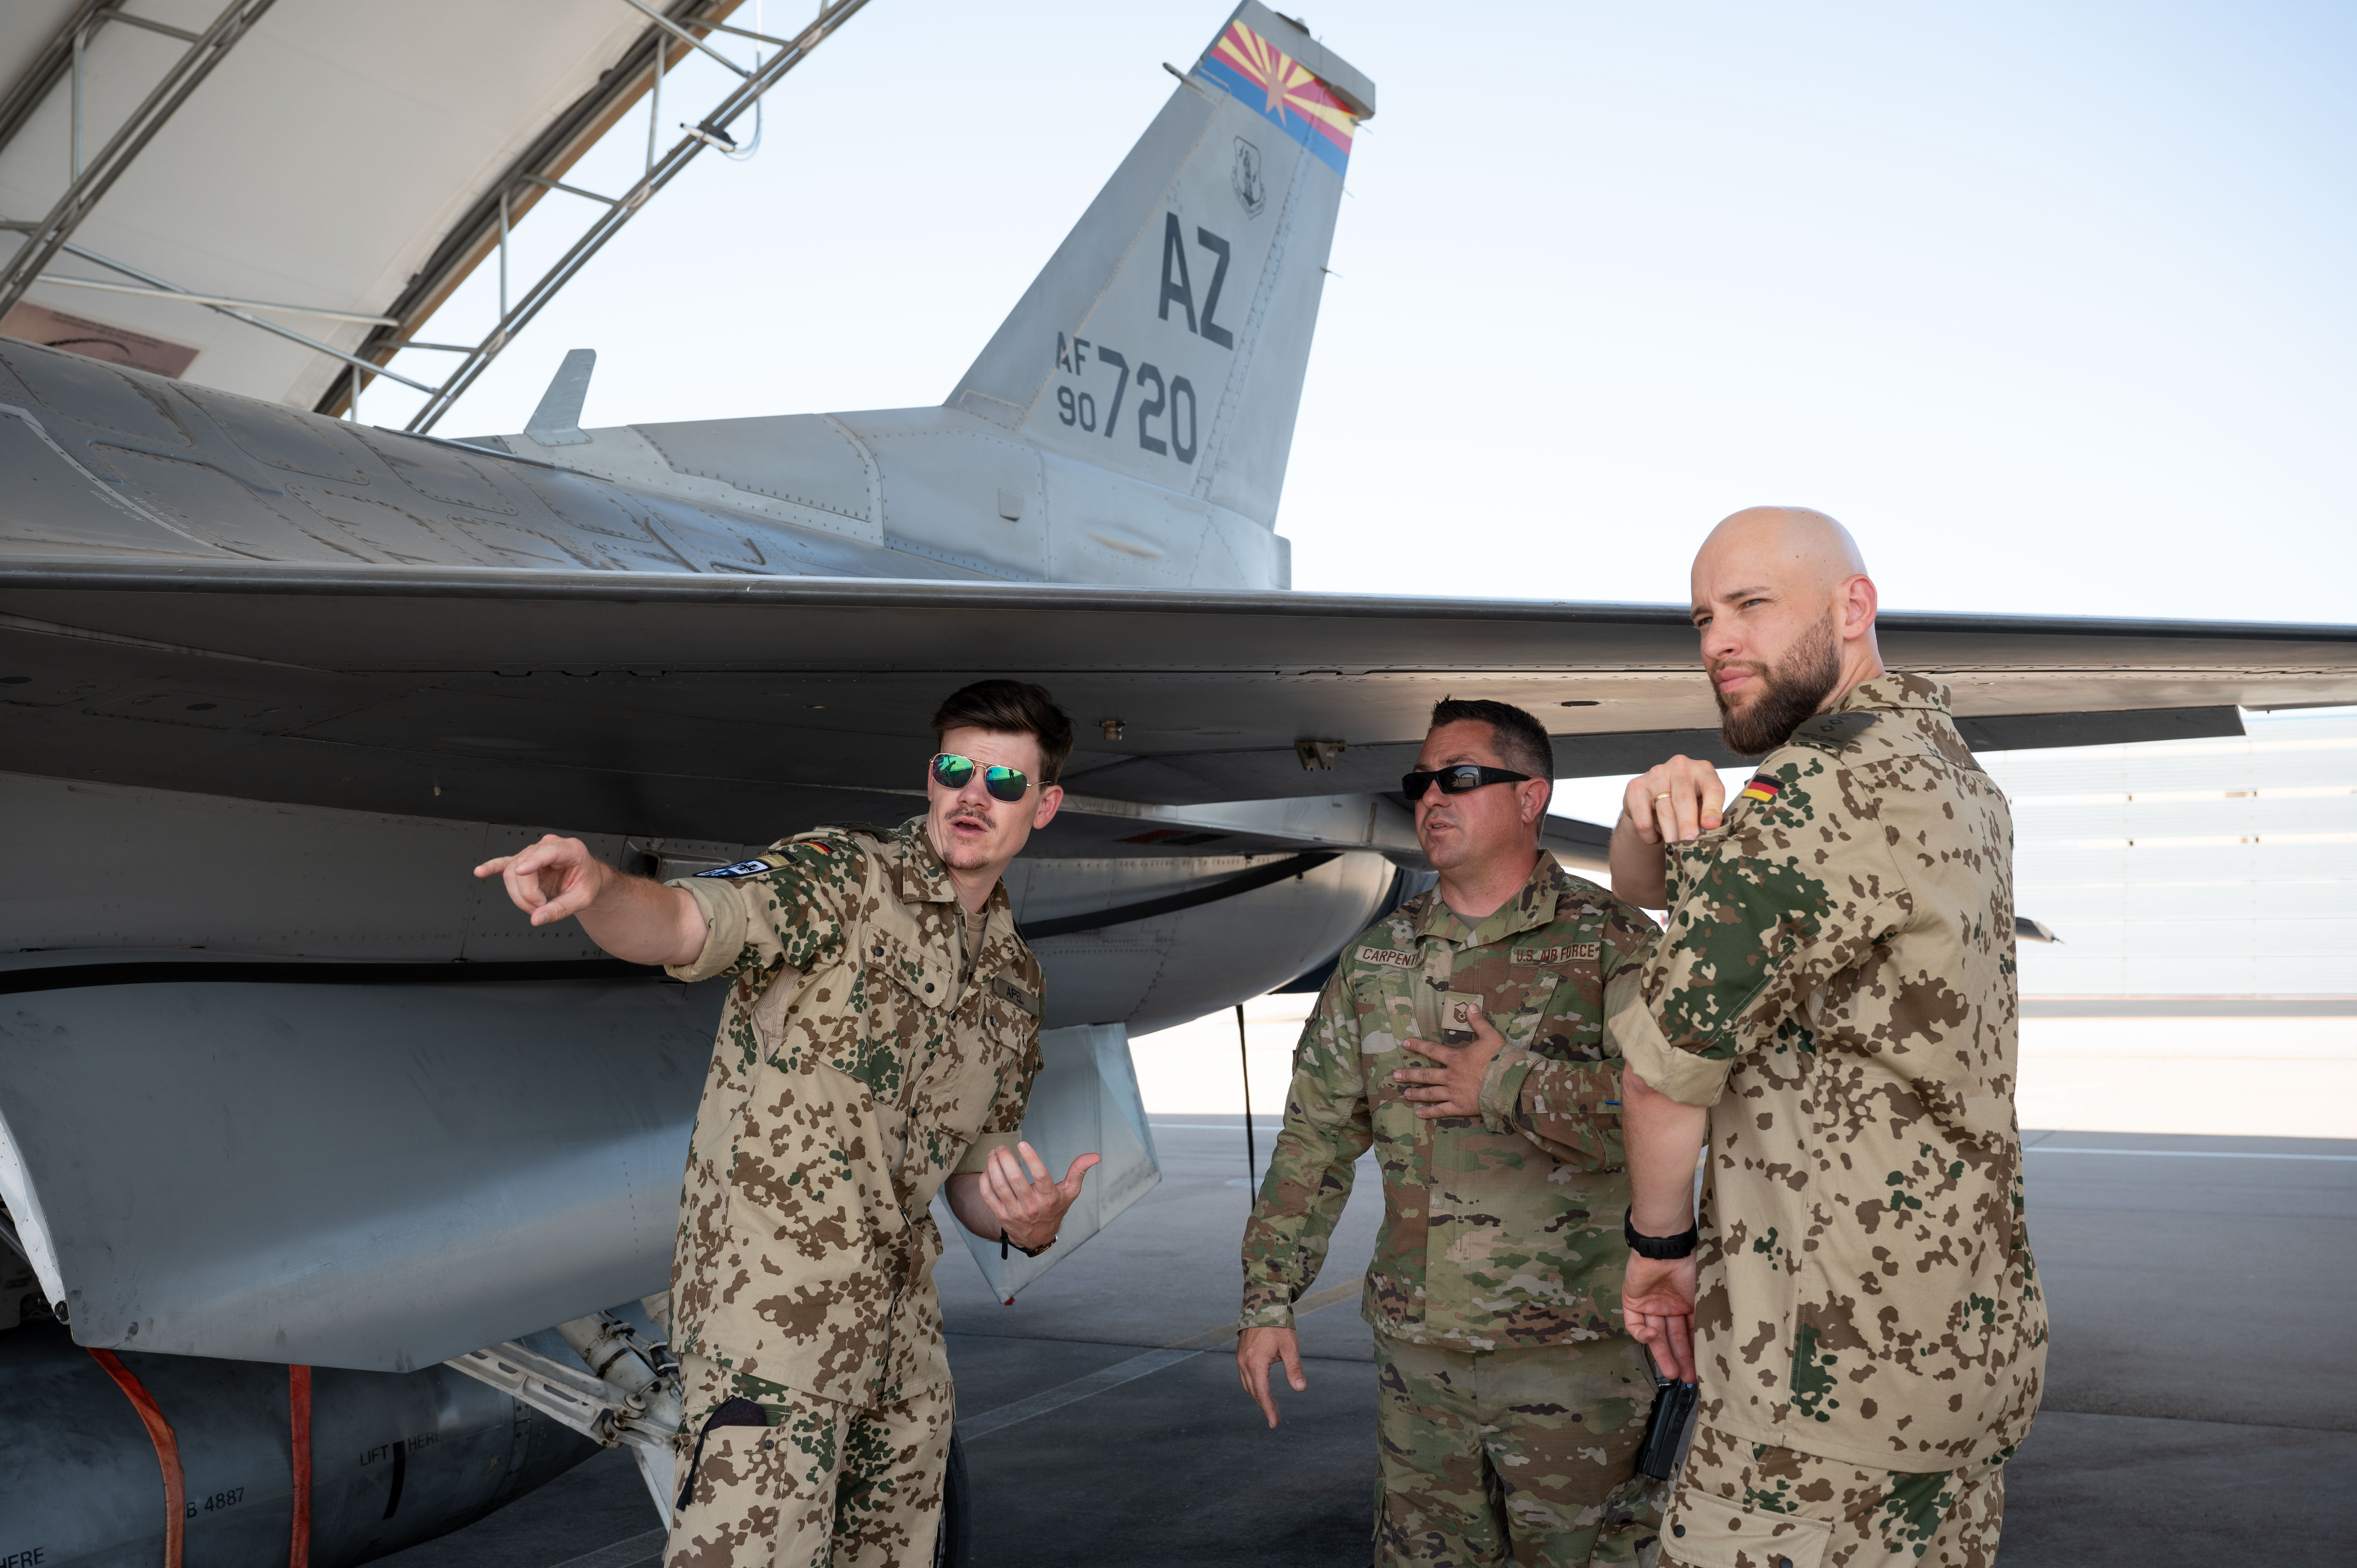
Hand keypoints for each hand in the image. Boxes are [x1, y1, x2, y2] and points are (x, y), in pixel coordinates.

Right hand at [474, 834, 612, 926]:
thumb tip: (537, 919)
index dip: (533, 861)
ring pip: (512, 872)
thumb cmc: (586, 882)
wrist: (587, 877)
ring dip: (519, 895)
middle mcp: (549, 846)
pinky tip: (481, 872)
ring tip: (534, 906)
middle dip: (527, 895)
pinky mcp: (523, 861)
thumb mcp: (581, 899)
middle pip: (523, 868)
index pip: (547, 852)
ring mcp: (534, 852)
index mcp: (569, 849)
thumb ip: (560, 909)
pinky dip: (492, 868)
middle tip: (539, 909)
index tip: (522, 870)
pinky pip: (504, 863)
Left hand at [975, 1141, 1099, 1250]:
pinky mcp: (1001, 1215)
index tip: (1023, 1143)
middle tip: (1002, 1146)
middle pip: (1015, 1180)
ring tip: (993, 1153)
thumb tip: (1095, 1156)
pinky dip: (985, 1181)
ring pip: (1000, 1186)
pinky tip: (987, 1169)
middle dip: (1006, 1159)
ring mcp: (1015, 1212)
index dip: (1032, 1159)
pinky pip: (988, 1196)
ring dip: (993, 1166)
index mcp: (1049, 1198)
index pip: (1041, 1176)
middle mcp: (1032, 1206)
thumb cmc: (1055, 1208)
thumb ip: (1079, 1171)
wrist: (1037, 1237)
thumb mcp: (1070, 1192)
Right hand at [1236, 1326, 1305, 1427]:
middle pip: (1253, 1391)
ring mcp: (1241, 1358)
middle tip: (1276, 1417)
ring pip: (1247, 1385)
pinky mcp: (1241, 1354)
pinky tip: (1263, 1387)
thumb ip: (1294, 1369)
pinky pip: (1245, 1376)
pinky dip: (1254, 1386)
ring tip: (1273, 1405)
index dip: (1268, 1409)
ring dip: (1259, 1397)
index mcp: (1256, 1362)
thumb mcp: (1290, 1347)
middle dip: (1264, 1406)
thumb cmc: (1279, 1325)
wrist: (1263, 1303)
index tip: (1274, 1423)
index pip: (1262, 1393)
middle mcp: (1245, 1362)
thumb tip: (1300, 1389)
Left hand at [1392, 1005, 1504, 1119]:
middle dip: (1409, 1074)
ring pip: (1430, 1093)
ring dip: (1416, 1093)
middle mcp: (1450, 1076)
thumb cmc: (1501, 1059)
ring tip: (1405, 1093)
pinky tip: (1419, 1114)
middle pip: (1426, 1075)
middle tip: (1395, 1076)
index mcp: (1456, 1058)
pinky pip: (1441, 1110)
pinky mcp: (1460, 1107)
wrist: (1509, 1084)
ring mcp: (1454, 1092)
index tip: (1405, 1043)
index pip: (1432, 1050)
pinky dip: (1429, 1112)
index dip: (1417, 1046)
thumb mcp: (1491, 1036)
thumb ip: (1479, 1022)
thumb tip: (1471, 1006)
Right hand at [1620, 756, 1726, 845]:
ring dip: (1670, 832)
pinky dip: (1649, 833)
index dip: (1713, 808)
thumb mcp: (1702, 805)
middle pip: (1684, 798)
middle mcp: (1680, 767)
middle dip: (1687, 824)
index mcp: (1703, 770)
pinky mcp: (1636, 786)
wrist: (1655, 796)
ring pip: (1664, 809)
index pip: (1712, 788)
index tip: (1712, 826)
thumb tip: (1708, 835)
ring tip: (1675, 848)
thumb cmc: (1687, 802)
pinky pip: (1642, 816)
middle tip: (1689, 843)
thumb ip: (1707, 817)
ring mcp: (1656, 774)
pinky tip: (1656, 838)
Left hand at [1621, 1253, 1698, 1383]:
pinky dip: (1643, 1334)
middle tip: (1688, 1377)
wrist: (1665, 1248)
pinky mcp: (1632, 1301)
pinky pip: (1634, 1324)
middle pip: (1673, 1338)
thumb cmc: (1689, 1268)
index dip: (1695, 1351)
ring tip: (1673, 1372)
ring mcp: (1650, 1304)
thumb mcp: (1704, 1297)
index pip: (1690, 1333)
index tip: (1702, 1369)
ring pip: (1655, 1336)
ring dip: (1663, 1354)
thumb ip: (1706, 1319)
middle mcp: (1668, 1306)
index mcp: (1687, 1303)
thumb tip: (1718, 1346)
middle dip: (1680, 1358)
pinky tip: (1654, 1337)